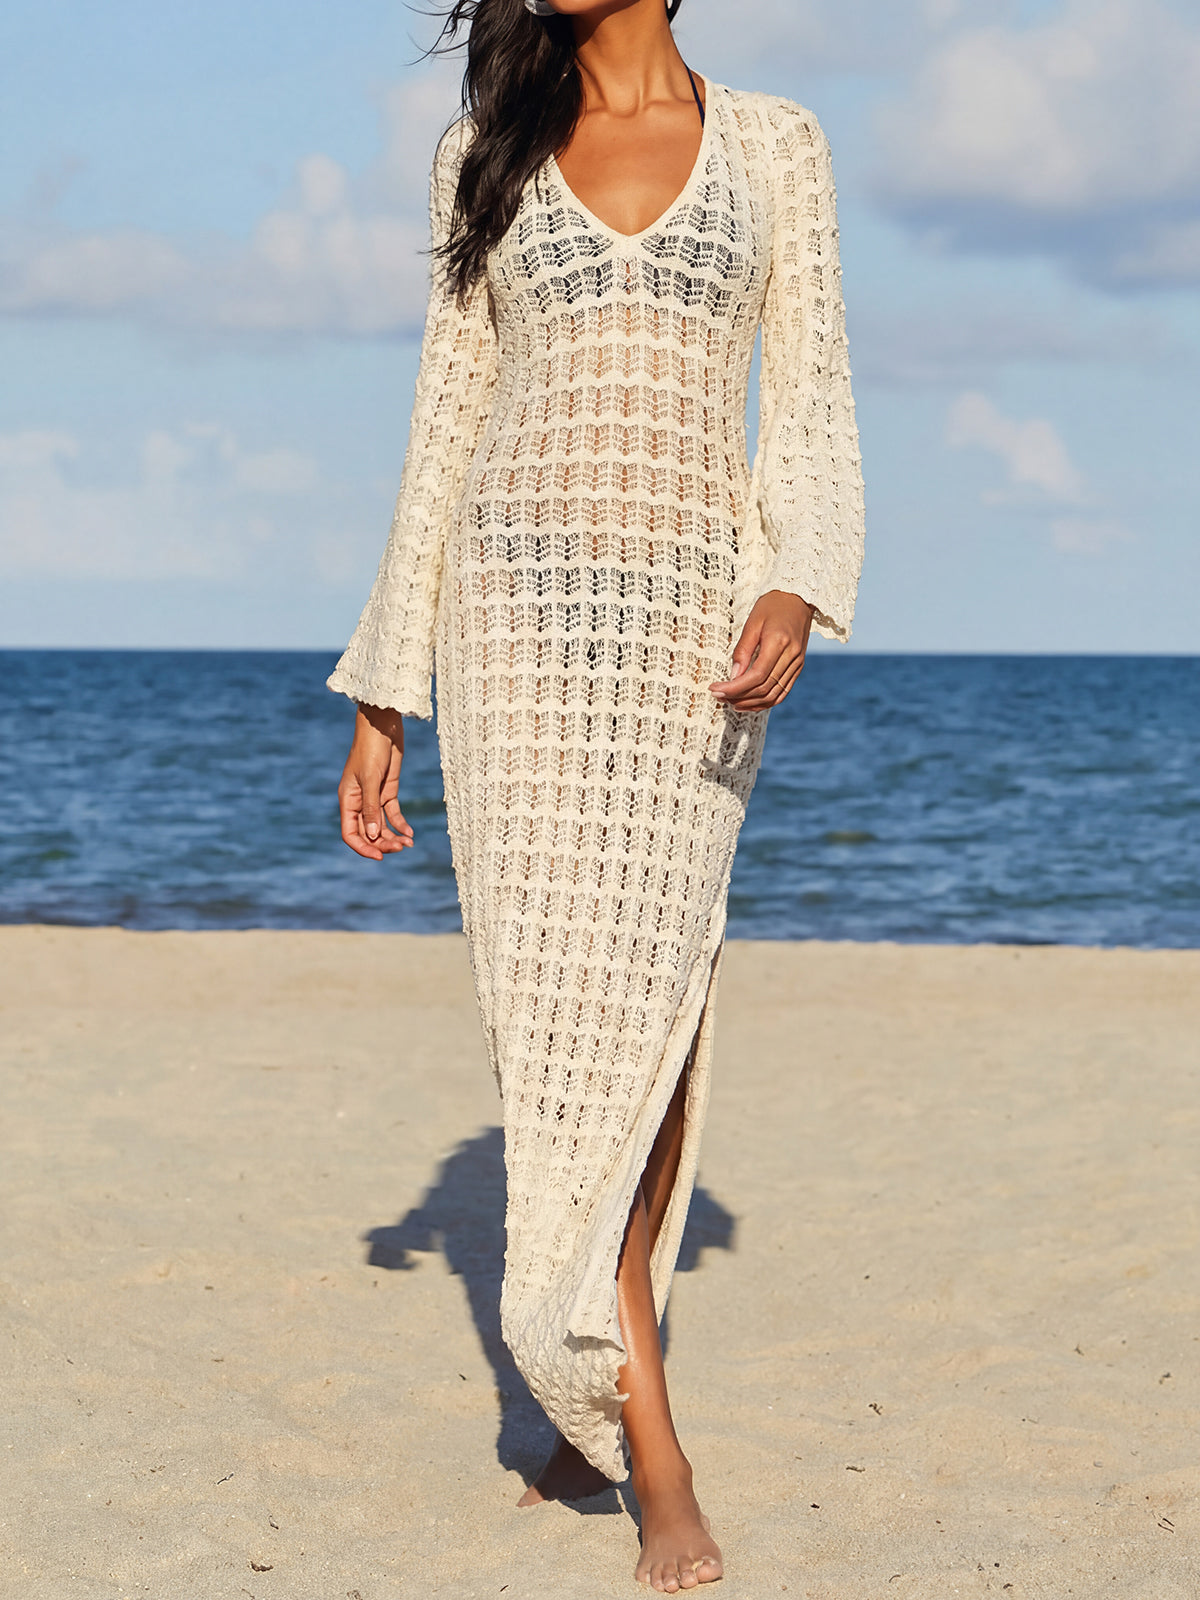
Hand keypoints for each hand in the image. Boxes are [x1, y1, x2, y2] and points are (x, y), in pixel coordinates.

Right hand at [337, 703, 414, 860]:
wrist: (384, 727)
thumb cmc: (371, 748)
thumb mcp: (371, 778)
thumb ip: (372, 807)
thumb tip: (373, 835)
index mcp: (347, 800)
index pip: (350, 833)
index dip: (363, 847)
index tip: (380, 857)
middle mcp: (359, 802)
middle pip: (368, 833)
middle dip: (383, 844)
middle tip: (401, 848)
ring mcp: (374, 797)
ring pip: (381, 826)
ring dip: (393, 837)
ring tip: (409, 843)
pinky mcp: (388, 791)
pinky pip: (393, 814)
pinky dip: (401, 825)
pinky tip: (410, 833)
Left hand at [709, 590, 814, 711]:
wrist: (798, 598)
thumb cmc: (773, 605)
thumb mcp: (752, 622)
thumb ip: (743, 650)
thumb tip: (733, 676)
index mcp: (779, 642)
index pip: (756, 676)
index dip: (734, 688)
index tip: (716, 690)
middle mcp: (791, 656)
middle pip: (764, 688)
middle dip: (739, 697)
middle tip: (719, 697)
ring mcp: (797, 663)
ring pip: (774, 695)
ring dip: (751, 703)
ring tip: (731, 702)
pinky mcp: (798, 667)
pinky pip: (782, 692)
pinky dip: (765, 701)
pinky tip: (749, 702)